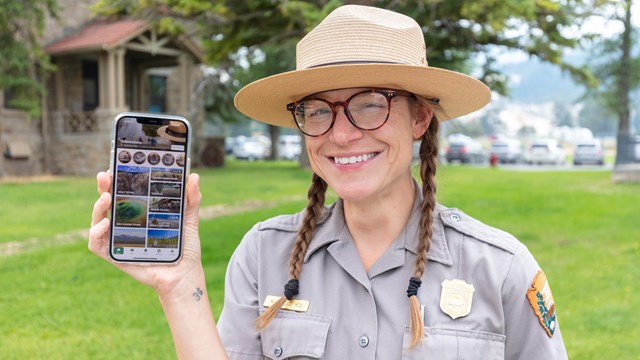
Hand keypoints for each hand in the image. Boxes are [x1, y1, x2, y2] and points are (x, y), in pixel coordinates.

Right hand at [89, 171, 204, 298]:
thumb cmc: (184, 247)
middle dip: (103, 187)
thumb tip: (193, 176)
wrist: (184, 274)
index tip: (115, 165)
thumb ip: (191, 199)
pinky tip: (106, 224)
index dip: (116, 178)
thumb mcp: (189, 219)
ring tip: (106, 198)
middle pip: (107, 201)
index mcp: (139, 211)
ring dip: (97, 207)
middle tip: (105, 176)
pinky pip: (96, 244)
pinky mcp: (114, 255)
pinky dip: (96, 232)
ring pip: (98, 219)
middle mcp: (125, 223)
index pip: (124, 191)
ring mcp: (117, 239)